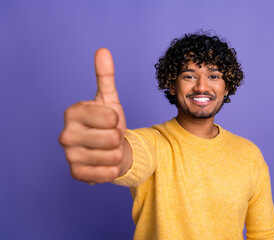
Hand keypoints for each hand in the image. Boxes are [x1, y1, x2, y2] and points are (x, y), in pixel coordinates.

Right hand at [59, 48, 131, 183]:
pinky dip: (113, 169)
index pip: (111, 118)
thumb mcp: (109, 100)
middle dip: (118, 138)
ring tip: (108, 149)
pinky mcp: (76, 174)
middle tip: (110, 137)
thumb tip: (103, 50)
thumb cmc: (108, 124)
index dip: (117, 121)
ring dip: (117, 153)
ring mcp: (69, 156)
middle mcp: (65, 134)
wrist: (108, 149)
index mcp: (73, 112)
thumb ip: (105, 76)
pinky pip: (107, 174)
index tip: (110, 122)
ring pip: (113, 156)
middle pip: (112, 138)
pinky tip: (105, 163)